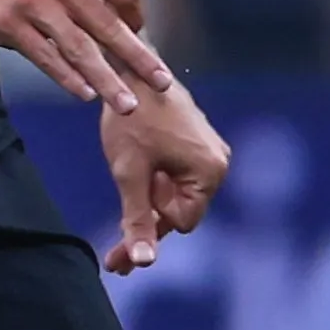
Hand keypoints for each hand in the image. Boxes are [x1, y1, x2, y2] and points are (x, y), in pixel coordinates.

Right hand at [0, 0, 174, 114]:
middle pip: (108, 25)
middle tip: (160, 82)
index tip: (138, 35)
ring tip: (126, 103)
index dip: (136, 17)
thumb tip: (120, 15)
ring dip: (107, 80)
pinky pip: (47, 58)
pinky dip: (69, 78)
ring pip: (80, 48)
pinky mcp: (9, 26)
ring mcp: (33, 3)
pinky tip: (85, 94)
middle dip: (138, 58)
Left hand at [98, 75, 228, 273]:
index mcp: (210, 172)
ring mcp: (208, 151)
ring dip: (148, 200)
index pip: (183, 222)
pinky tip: (132, 176)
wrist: (130, 65)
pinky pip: (176, 175)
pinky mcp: (196, 143)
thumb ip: (138, 219)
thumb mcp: (129, 173)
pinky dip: (153, 183)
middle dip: (148, 222)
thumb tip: (143, 263)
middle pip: (181, 211)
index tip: (120, 232)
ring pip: (175, 195)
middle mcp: (217, 163)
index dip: (152, 222)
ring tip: (119, 193)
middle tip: (112, 260)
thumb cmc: (132, 117)